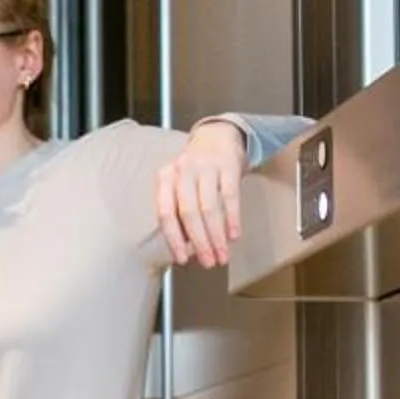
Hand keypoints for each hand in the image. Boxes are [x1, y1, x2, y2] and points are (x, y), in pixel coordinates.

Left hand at [154, 118, 250, 267]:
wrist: (217, 136)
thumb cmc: (196, 170)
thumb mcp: (180, 185)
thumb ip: (179, 212)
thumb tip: (187, 248)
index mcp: (165, 178)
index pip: (165, 213)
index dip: (174, 239)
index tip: (182, 259)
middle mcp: (183, 171)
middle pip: (188, 213)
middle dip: (199, 242)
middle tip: (207, 262)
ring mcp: (205, 166)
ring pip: (209, 207)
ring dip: (216, 236)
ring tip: (221, 255)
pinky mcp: (227, 165)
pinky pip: (230, 196)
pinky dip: (232, 218)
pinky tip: (234, 235)